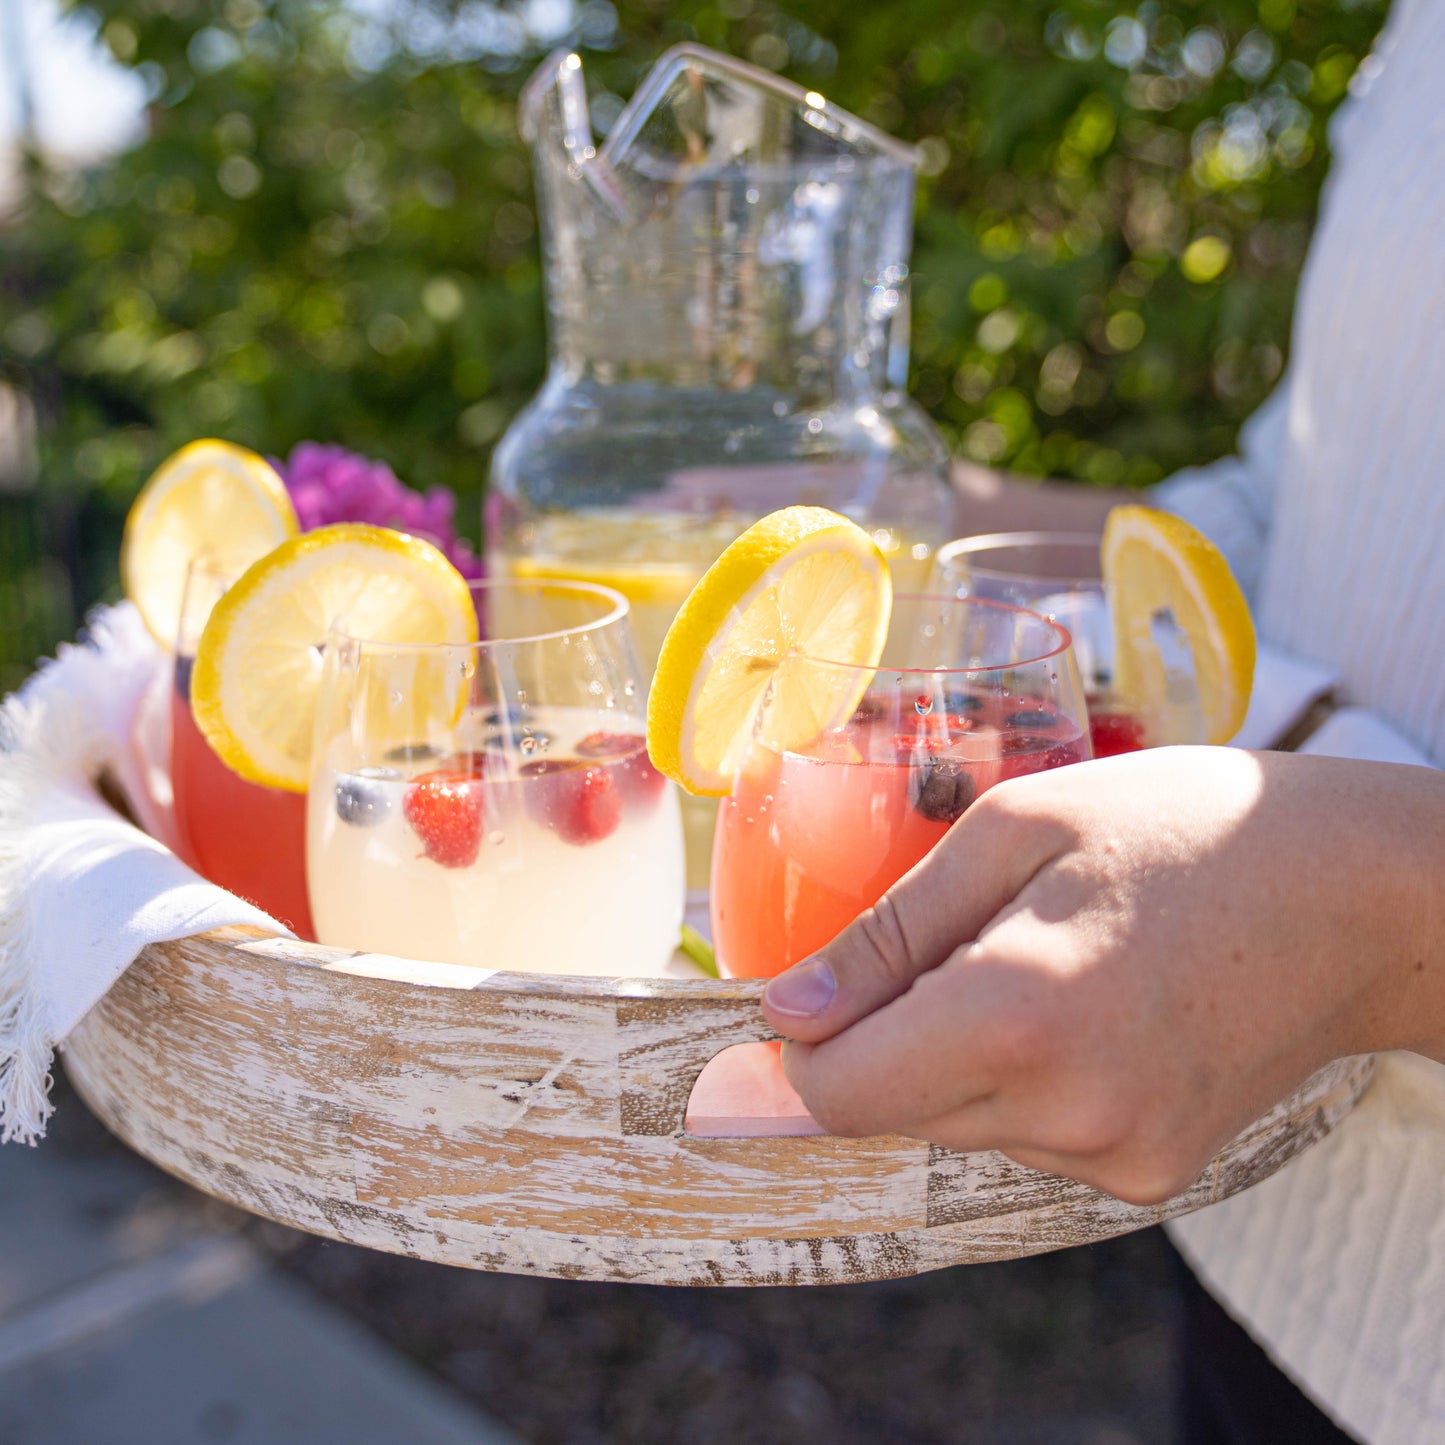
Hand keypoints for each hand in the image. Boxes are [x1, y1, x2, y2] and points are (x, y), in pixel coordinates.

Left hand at [761, 747, 1444, 1203]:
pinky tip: (1088, 1010)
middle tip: (963, 940)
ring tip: (1047, 962)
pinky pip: (1026, 1138)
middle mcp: (1065, 1111)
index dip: (804, 1042)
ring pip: (954, 1123)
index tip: (818, 988)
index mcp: (1018, 1014)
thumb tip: (784, 1010)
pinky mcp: (1151, 1176)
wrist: (1352, 894)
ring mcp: (1116, 1158)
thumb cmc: (1179, 826)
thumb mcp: (1013, 828)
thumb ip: (887, 931)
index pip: (837, 1092)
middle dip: (889, 1032)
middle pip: (890, 1109)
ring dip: (959, 1053)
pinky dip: (1022, 1081)